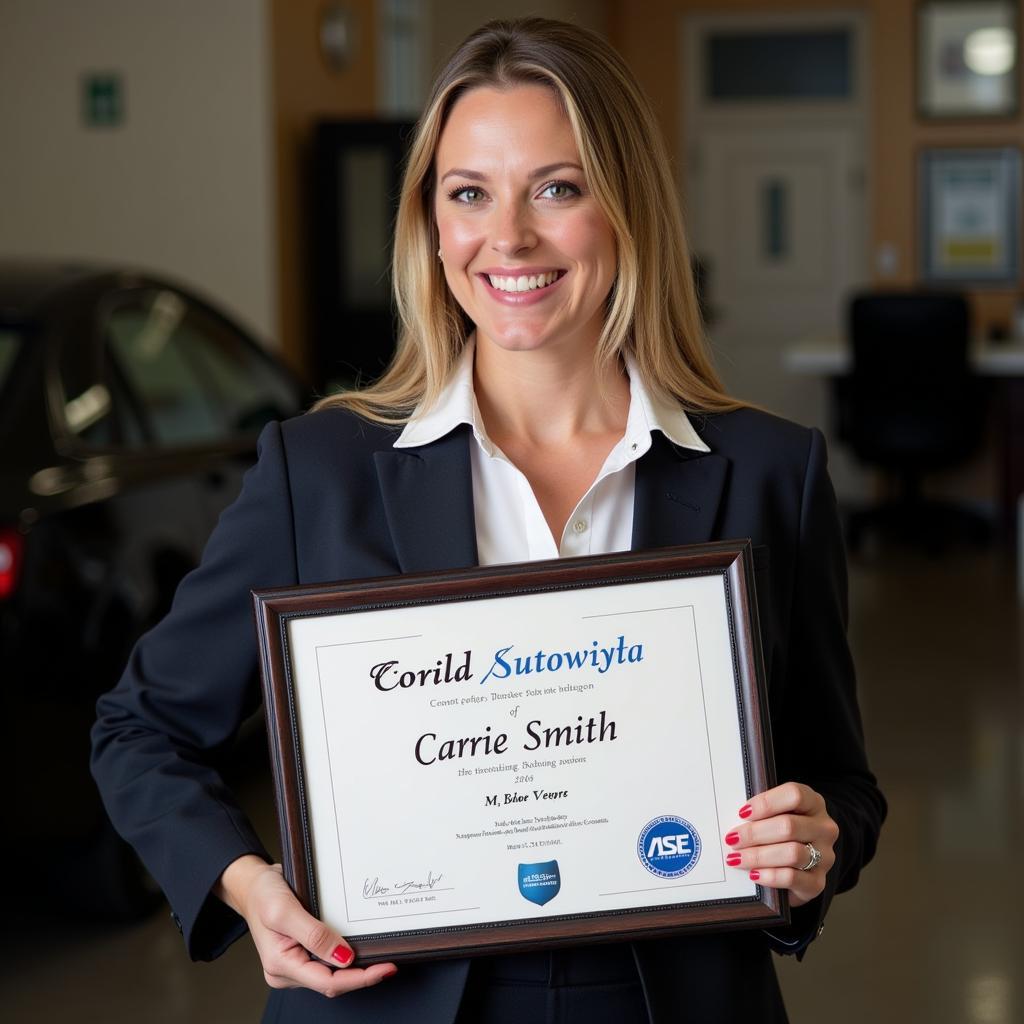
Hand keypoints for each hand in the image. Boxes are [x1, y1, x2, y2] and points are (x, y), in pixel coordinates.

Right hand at [216, 855, 397, 996]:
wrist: (252, 884)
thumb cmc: (263, 894)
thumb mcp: (285, 910)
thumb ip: (314, 934)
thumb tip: (344, 957)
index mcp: (281, 965)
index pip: (327, 982)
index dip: (359, 978)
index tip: (385, 968)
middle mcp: (287, 971)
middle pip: (332, 983)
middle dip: (361, 976)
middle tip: (389, 963)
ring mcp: (294, 964)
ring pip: (330, 975)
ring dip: (354, 969)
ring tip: (379, 958)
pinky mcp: (300, 954)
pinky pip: (326, 963)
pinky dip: (345, 959)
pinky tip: (360, 951)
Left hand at [722, 782, 837, 906]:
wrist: (802, 864)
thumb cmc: (782, 831)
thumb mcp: (776, 814)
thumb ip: (762, 813)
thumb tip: (735, 819)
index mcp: (814, 803)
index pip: (794, 795)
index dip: (766, 803)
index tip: (742, 812)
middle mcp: (824, 828)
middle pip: (789, 826)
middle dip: (754, 833)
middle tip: (732, 839)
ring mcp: (825, 856)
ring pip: (792, 853)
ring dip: (758, 856)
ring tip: (737, 858)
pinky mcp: (818, 882)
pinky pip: (793, 878)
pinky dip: (769, 876)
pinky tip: (754, 875)